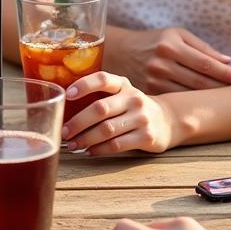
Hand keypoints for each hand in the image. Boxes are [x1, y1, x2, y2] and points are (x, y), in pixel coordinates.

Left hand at [62, 72, 177, 154]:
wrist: (167, 120)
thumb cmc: (132, 106)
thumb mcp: (121, 93)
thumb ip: (99, 94)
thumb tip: (63, 105)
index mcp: (123, 84)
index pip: (102, 79)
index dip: (84, 85)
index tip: (68, 94)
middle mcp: (133, 98)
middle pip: (100, 109)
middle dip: (78, 122)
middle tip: (64, 132)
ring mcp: (142, 118)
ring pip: (107, 130)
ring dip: (86, 139)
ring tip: (73, 145)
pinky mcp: (147, 137)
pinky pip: (118, 145)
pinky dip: (100, 149)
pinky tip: (90, 151)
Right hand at [111, 27, 230, 93]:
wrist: (119, 51)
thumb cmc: (154, 41)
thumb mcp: (175, 35)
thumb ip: (202, 47)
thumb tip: (227, 61)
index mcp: (170, 46)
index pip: (204, 63)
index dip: (224, 72)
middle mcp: (161, 64)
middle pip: (199, 81)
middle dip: (221, 86)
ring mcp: (153, 80)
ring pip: (189, 93)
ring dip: (209, 97)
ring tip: (226, 98)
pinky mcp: (149, 92)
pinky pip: (176, 99)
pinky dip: (191, 102)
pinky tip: (203, 103)